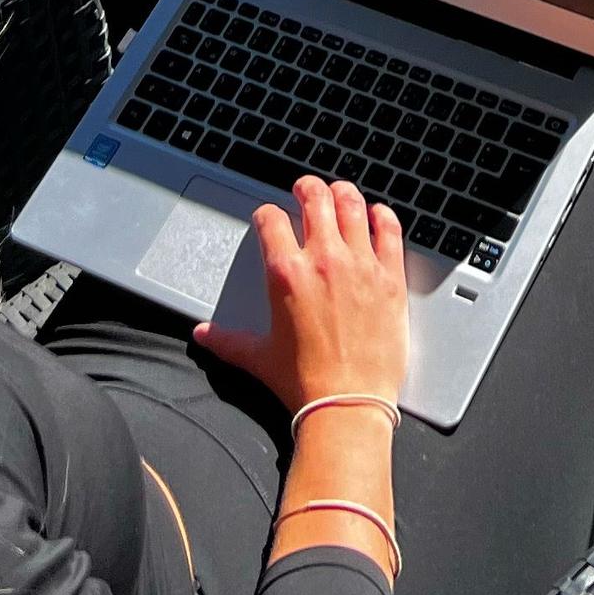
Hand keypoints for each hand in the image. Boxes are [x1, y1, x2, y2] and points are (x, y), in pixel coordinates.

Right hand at [196, 177, 408, 411]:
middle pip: (315, 199)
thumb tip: (203, 336)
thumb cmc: (304, 384)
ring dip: (343, 193)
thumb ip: (228, 341)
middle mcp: (324, 260)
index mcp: (287, 274)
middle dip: (307, 188)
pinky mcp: (390, 276)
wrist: (347, 406)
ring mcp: (360, 264)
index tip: (269, 216)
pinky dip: (383, 216)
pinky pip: (389, 230)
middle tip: (305, 189)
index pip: (271, 220)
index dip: (267, 214)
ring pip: (353, 205)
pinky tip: (377, 214)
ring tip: (339, 193)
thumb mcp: (259, 358)